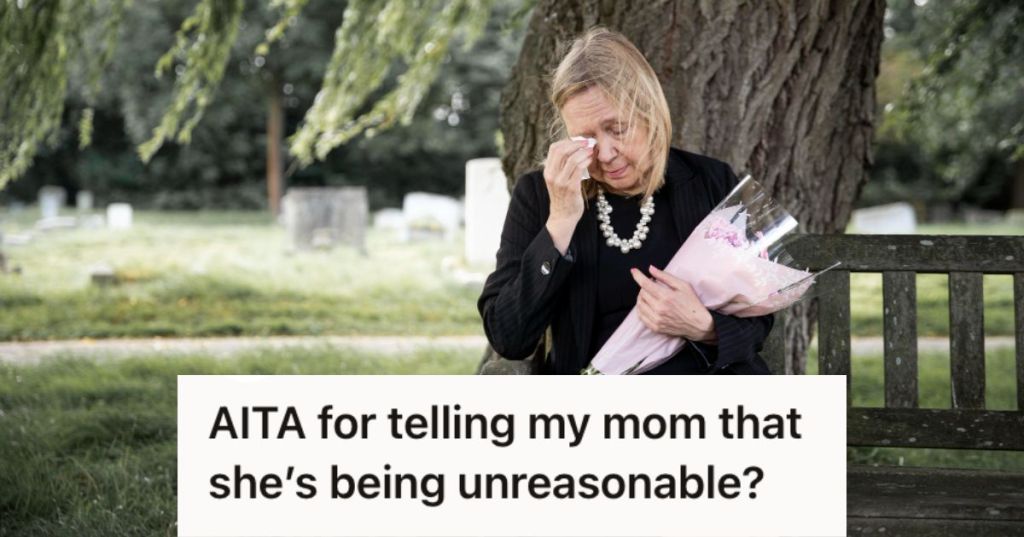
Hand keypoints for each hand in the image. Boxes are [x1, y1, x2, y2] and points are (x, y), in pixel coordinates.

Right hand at [543, 139, 592, 253]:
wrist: (563, 216)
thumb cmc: (564, 196)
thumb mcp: (558, 179)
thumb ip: (562, 166)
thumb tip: (576, 148)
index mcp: (547, 171)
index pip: (554, 148)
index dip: (567, 141)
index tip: (579, 141)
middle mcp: (552, 175)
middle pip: (562, 150)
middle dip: (577, 144)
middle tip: (587, 142)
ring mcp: (561, 182)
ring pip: (572, 158)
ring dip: (584, 151)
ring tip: (591, 149)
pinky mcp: (571, 188)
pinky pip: (579, 169)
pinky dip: (586, 160)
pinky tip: (591, 159)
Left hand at [630, 265, 716, 342]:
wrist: (699, 324)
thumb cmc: (692, 304)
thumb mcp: (683, 285)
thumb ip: (665, 276)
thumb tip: (651, 269)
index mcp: (666, 297)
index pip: (645, 284)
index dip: (637, 276)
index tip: (634, 271)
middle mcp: (659, 309)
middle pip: (641, 293)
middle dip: (644, 286)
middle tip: (652, 285)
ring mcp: (656, 319)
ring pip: (639, 304)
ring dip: (641, 297)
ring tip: (650, 294)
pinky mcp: (655, 327)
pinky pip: (641, 316)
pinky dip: (641, 308)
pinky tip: (648, 305)